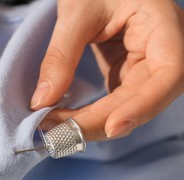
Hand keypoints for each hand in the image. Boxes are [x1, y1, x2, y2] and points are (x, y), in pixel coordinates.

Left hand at [32, 0, 183, 140]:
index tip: (112, 127)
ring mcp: (146, 64)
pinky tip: (66, 119)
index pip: (170, 72)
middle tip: (60, 133)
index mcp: (163, 24)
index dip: (144, 105)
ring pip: (128, 105)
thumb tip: (42, 102)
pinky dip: (91, 114)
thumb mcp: (75, 13)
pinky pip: (115, 101)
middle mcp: (162, 49)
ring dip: (93, 122)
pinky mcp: (128, 73)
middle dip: (102, 120)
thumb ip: (60, 56)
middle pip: (144, 97)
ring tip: (55, 128)